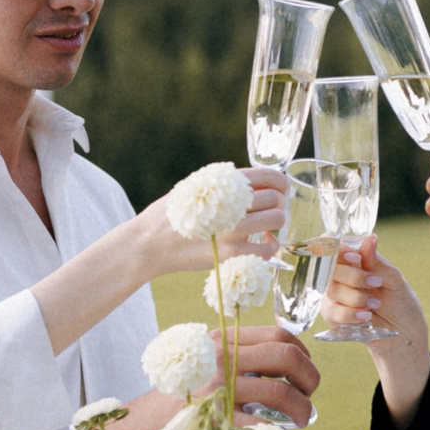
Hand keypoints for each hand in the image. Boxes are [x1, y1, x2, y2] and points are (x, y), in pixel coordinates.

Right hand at [109, 326, 321, 429]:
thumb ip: (239, 358)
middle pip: (287, 356)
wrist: (142, 427)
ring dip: (302, 408)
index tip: (304, 372)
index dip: (303, 353)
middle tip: (309, 395)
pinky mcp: (218, 419)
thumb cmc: (181, 400)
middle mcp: (221, 358)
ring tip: (302, 418)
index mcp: (222, 340)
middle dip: (309, 377)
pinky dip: (282, 428)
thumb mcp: (206, 364)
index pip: (279, 334)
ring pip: (281, 392)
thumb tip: (291, 364)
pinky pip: (265, 422)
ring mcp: (219, 388)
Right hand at [133, 166, 288, 273]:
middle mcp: (229, 203)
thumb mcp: (195, 186)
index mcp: (222, 182)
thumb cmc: (172, 214)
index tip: (281, 191)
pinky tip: (261, 244)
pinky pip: (267, 249)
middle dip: (278, 204)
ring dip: (276, 224)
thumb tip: (256, 182)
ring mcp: (232, 229)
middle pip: (275, 198)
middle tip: (270, 212)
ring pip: (276, 220)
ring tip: (266, 228)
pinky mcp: (230, 254)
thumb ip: (225, 183)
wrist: (148, 243)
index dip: (281, 183)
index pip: (268, 176)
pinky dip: (269, 247)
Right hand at [323, 237, 429, 423]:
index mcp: (354, 259)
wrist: (403, 333)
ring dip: (355, 298)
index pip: (332, 245)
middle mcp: (340, 274)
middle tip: (375, 283)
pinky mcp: (332, 315)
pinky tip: (366, 316)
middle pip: (329, 267)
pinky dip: (350, 314)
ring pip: (331, 290)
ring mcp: (334, 294)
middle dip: (353, 277)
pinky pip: (332, 311)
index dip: (338, 249)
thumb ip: (377, 262)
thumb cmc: (401, 303)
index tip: (357, 259)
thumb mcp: (395, 280)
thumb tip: (369, 239)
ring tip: (375, 305)